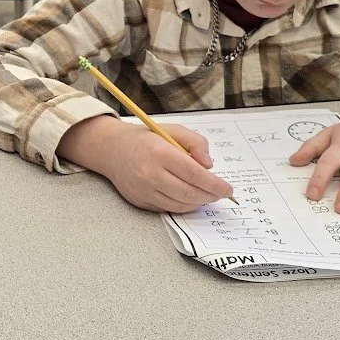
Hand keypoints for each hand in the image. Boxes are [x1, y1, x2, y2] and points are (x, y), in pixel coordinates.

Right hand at [58, 116, 234, 212]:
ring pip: (180, 204)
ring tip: (206, 195)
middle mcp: (150, 174)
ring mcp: (144, 190)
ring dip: (198, 202)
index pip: (194, 173)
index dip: (214, 184)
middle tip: (220, 194)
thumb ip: (196, 143)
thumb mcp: (173, 130)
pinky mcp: (140, 201)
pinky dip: (183, 205)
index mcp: (159, 152)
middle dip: (210, 196)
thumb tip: (209, 166)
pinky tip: (189, 197)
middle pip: (189, 193)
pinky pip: (168, 209)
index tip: (228, 189)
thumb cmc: (146, 138)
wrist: (111, 149)